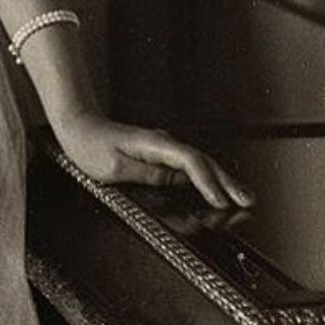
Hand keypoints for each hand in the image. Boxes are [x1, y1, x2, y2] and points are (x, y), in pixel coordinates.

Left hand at [53, 111, 253, 209]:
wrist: (76, 123)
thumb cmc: (88, 143)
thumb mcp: (113, 167)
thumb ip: (147, 175)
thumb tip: (175, 183)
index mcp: (153, 144)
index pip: (189, 161)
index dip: (207, 182)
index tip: (221, 201)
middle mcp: (161, 143)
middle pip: (202, 162)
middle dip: (226, 182)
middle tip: (248, 201)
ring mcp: (161, 148)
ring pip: (198, 164)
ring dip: (220, 181)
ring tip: (241, 198)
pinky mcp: (157, 155)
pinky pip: (187, 167)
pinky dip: (204, 179)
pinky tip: (214, 191)